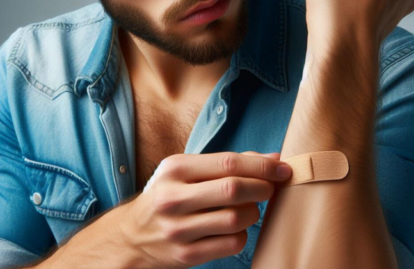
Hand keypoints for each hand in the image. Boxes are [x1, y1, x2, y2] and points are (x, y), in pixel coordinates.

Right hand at [117, 151, 290, 268]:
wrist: (131, 237)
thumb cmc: (168, 196)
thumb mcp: (186, 172)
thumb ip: (226, 164)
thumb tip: (273, 159)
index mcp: (175, 169)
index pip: (228, 163)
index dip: (262, 166)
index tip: (282, 169)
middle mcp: (173, 198)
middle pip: (234, 189)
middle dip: (262, 188)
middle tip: (269, 189)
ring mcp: (178, 229)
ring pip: (236, 219)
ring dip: (253, 213)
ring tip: (248, 209)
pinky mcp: (186, 255)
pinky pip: (232, 243)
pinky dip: (243, 235)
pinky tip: (236, 229)